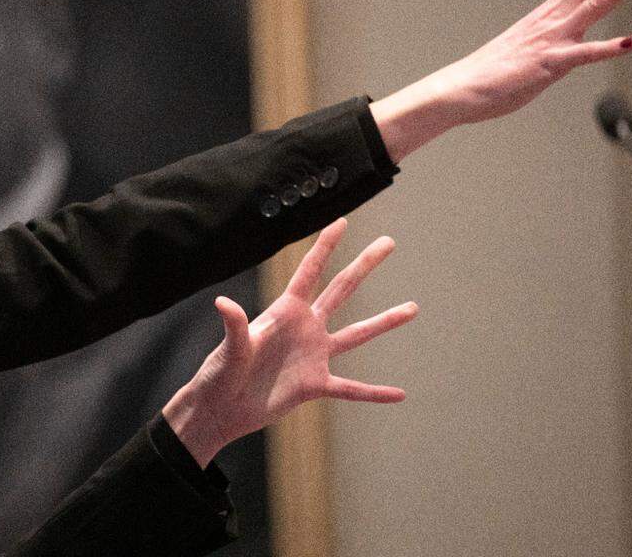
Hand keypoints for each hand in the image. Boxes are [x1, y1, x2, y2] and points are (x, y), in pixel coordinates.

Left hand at [162, 218, 417, 466]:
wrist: (221, 409)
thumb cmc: (218, 375)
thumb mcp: (229, 349)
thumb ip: (234, 326)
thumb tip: (222, 302)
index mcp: (284, 311)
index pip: (309, 272)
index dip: (325, 246)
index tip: (343, 221)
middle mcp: (304, 328)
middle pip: (341, 289)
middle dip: (364, 264)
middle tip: (388, 242)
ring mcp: (313, 355)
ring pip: (357, 334)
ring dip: (385, 321)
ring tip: (412, 308)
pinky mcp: (314, 385)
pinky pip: (351, 389)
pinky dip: (374, 393)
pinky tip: (399, 394)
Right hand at [371, 0, 631, 162]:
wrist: (459, 90)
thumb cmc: (491, 75)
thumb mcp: (529, 51)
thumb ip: (551, 42)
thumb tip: (563, 45)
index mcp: (550, 13)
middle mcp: (554, 18)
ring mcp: (552, 39)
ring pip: (595, 4)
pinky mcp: (548, 64)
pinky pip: (583, 55)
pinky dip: (608, 48)